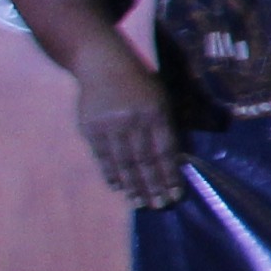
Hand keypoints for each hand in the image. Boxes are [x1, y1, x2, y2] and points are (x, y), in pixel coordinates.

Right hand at [66, 44, 181, 209]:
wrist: (102, 64)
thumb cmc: (140, 84)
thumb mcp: (163, 98)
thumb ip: (170, 127)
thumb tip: (179, 159)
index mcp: (156, 113)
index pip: (165, 151)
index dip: (170, 175)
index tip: (175, 195)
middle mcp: (134, 121)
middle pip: (145, 161)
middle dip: (153, 186)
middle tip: (159, 207)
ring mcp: (110, 125)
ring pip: (123, 162)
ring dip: (132, 186)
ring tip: (139, 203)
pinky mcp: (91, 128)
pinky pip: (103, 157)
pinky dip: (111, 173)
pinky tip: (118, 187)